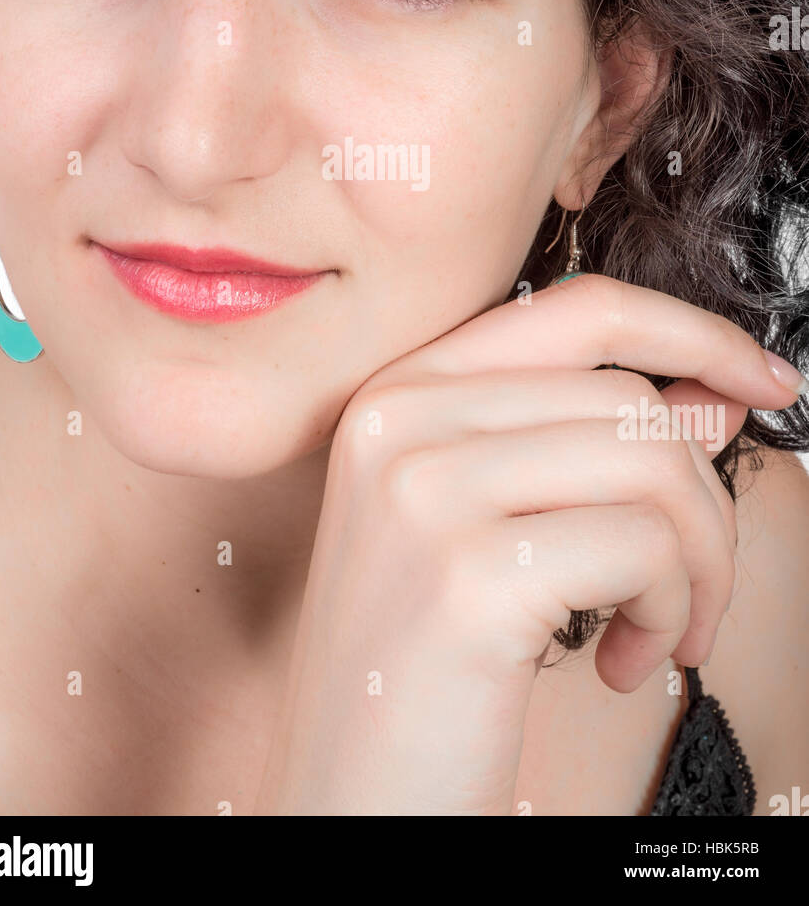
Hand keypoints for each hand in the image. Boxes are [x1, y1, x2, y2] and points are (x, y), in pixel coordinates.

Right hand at [253, 274, 802, 815]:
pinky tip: (622, 664)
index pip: (576, 309)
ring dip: (697, 564)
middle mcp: (397, 420)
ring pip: (653, 463)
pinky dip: (668, 611)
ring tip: (659, 630)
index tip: (761, 379)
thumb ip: (591, 448)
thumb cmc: (423, 673)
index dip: (689, 331)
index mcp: (397, 394)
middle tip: (693, 591)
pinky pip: (645, 548)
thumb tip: (711, 395)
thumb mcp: (497, 533)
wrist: (352, 804)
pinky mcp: (467, 574)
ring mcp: (423, 490)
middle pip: (629, 397)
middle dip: (705, 499)